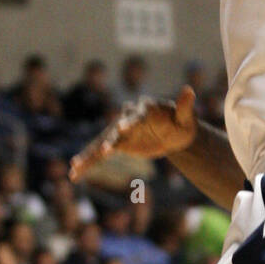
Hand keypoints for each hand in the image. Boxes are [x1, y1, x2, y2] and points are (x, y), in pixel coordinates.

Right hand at [69, 86, 198, 180]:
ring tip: (76, 166)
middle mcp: (129, 118)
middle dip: (108, 141)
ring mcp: (120, 131)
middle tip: (104, 151)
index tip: (123, 128)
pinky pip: (100, 153)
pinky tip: (75, 173)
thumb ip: (185, 106)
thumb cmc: (181, 123)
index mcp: (145, 109)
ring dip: (90, 155)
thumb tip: (190, 90)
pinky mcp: (117, 143)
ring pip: (103, 143)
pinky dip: (89, 162)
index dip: (130, 121)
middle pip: (115, 130)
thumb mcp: (186, 118)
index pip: (136, 115)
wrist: (173, 134)